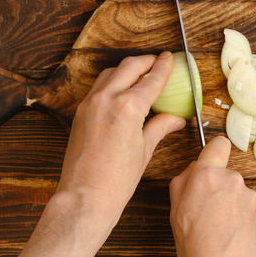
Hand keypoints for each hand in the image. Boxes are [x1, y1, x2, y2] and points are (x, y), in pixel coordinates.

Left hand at [57, 52, 185, 216]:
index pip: (151, 79)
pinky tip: (121, 90)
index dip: (163, 67)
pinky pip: (98, 87)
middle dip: (146, 61)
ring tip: (140, 74)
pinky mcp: (80, 112)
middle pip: (130, 66)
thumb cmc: (115, 181)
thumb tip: (175, 119)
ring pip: (111, 72)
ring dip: (127, 69)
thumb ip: (160, 127)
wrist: (85, 196)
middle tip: (158, 62)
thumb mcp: (145, 151)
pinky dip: (112, 82)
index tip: (170, 59)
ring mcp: (90, 103)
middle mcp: (107, 99)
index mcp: (128, 107)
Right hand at [169, 136, 255, 256]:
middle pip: (224, 174)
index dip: (213, 150)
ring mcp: (249, 197)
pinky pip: (246, 209)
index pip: (218, 144)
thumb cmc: (196, 247)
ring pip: (236, 193)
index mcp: (207, 176)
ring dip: (228, 204)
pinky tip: (230, 236)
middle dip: (216, 187)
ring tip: (217, 229)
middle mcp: (232, 180)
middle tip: (204, 211)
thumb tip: (192, 171)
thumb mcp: (175, 212)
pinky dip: (239, 218)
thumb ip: (183, 183)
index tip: (210, 159)